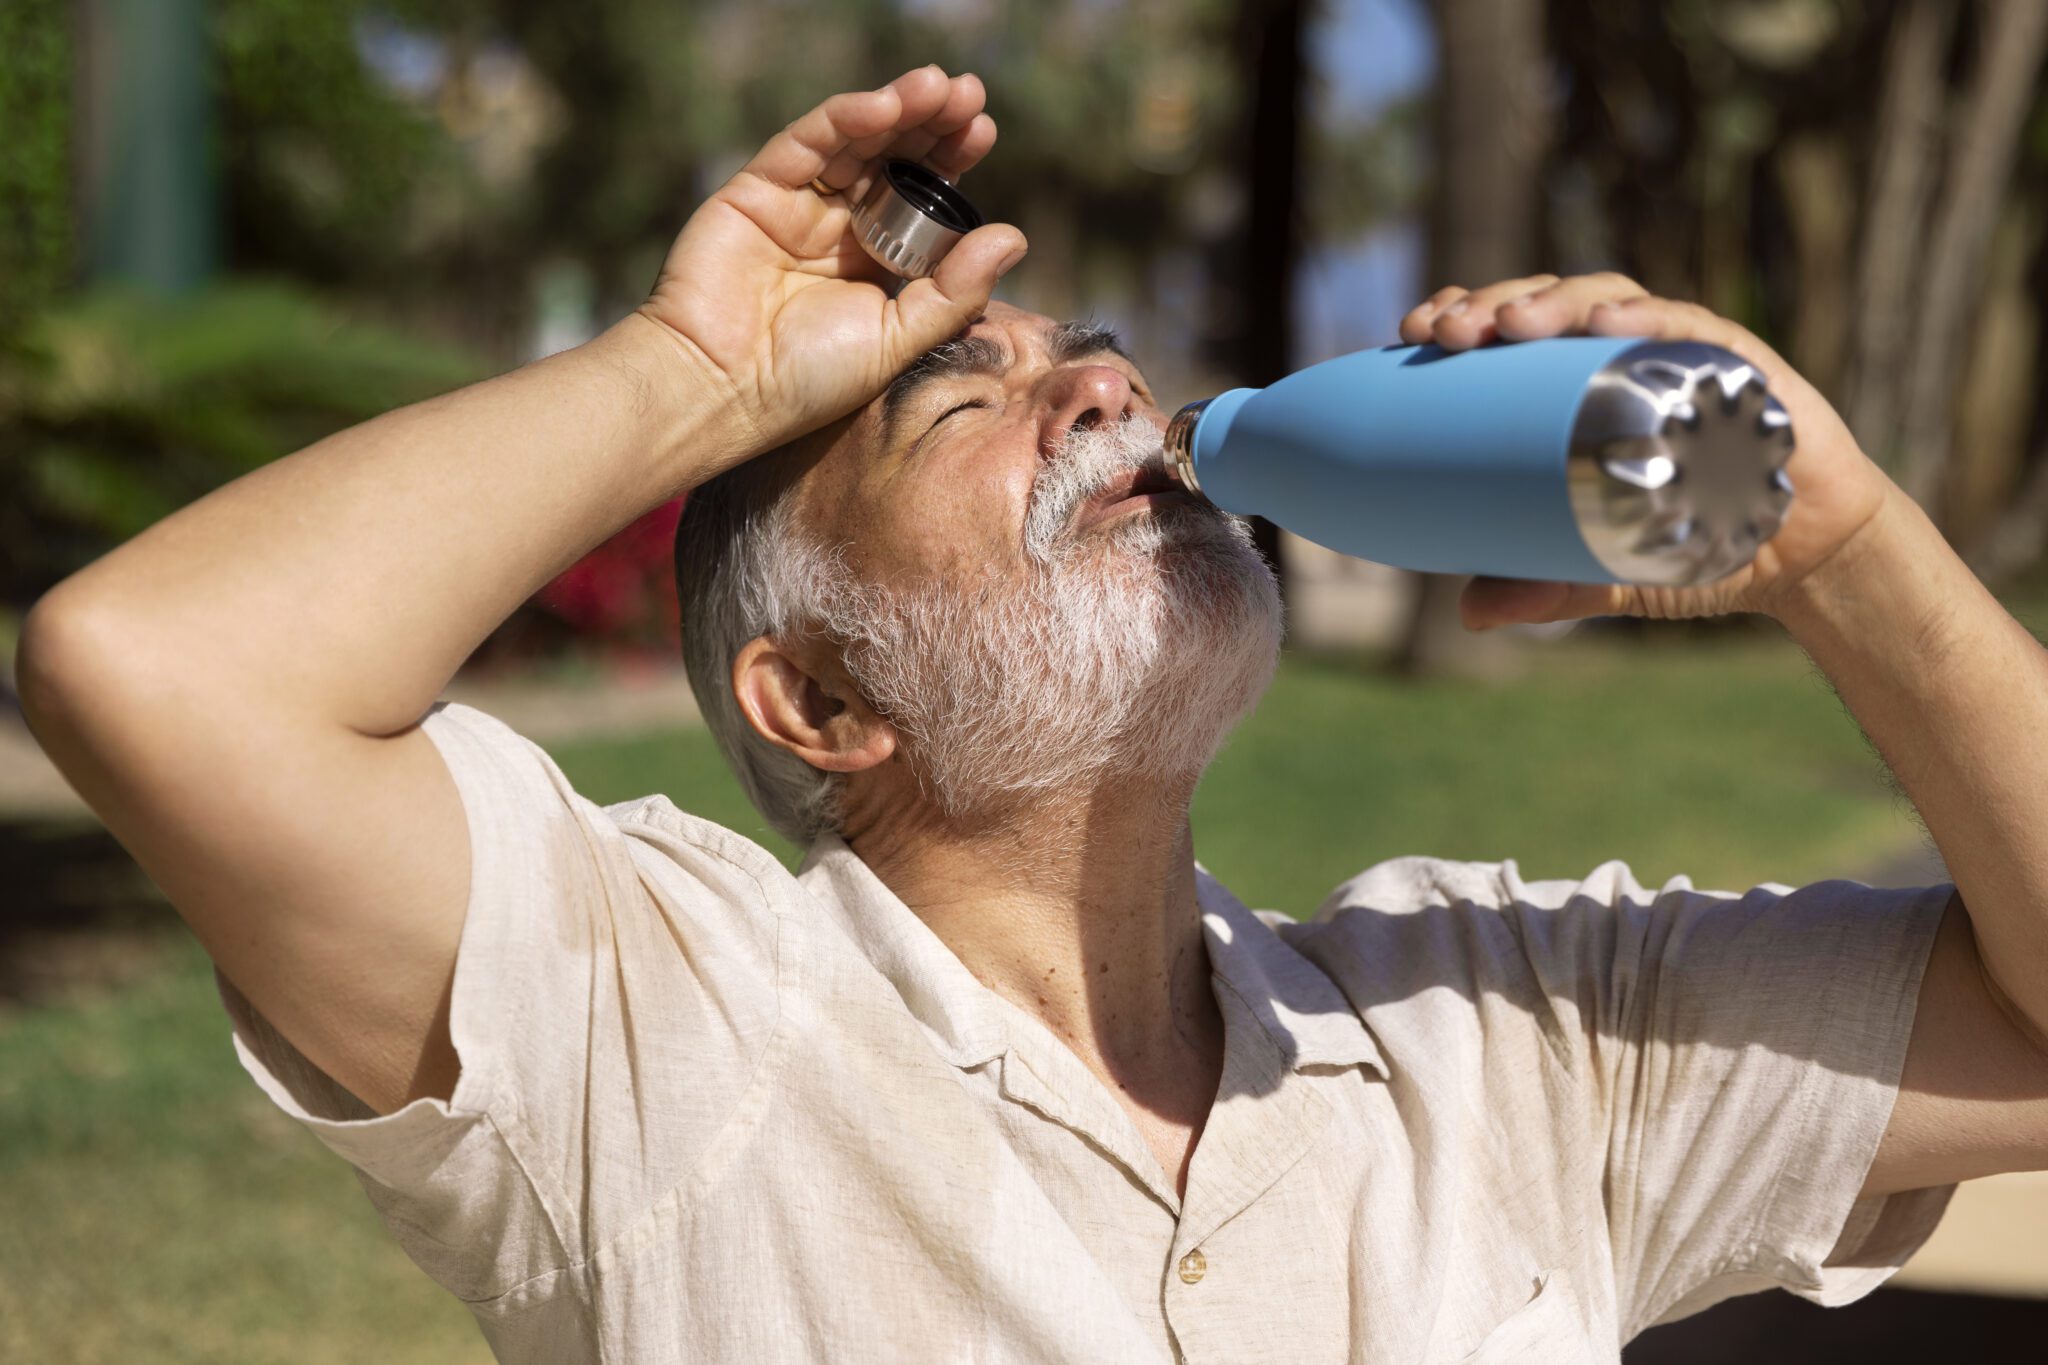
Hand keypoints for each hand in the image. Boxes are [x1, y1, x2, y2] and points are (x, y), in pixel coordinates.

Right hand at [637, 67, 1026, 457]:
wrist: (722, 389)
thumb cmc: (808, 379)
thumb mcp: (897, 338)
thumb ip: (954, 291)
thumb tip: (1014, 236)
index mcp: (875, 261)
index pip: (920, 197)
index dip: (950, 160)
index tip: (983, 131)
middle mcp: (838, 226)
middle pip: (891, 159)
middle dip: (931, 124)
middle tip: (969, 95)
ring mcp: (797, 205)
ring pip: (853, 142)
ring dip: (896, 109)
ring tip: (938, 87)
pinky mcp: (755, 190)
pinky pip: (805, 144)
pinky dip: (844, 119)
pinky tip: (882, 104)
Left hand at [1397, 273, 1898, 627]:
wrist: (1808, 559)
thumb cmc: (1703, 546)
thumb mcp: (1609, 572)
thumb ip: (1545, 588)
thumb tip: (1468, 613)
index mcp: (1584, 389)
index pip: (1514, 333)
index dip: (1464, 315)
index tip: (1411, 332)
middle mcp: (1628, 357)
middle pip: (1548, 304)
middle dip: (1490, 304)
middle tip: (1444, 330)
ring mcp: (1685, 353)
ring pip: (1609, 300)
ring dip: (1554, 301)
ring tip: (1509, 323)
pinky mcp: (1743, 363)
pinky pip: (1691, 326)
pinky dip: (1646, 319)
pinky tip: (1605, 323)